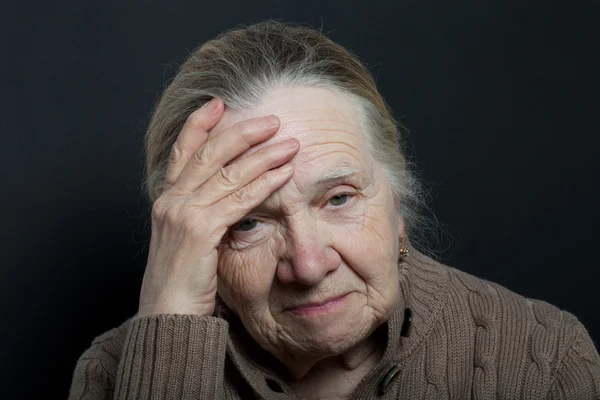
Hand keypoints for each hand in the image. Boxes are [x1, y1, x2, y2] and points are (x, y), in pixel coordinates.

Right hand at [137, 98, 298, 316]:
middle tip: (271, 120)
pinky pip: (238, 199)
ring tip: (289, 143)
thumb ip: (202, 215)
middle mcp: (171, 200)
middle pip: (209, 153)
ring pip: (227, 172)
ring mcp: (183, 213)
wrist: (166, 314)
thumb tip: (229, 198)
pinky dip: (264, 184)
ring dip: (262, 155)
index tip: (219, 103)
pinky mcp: (199, 230)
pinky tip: (284, 174)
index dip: (200, 124)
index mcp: (166, 200)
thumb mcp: (187, 241)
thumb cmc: (181, 281)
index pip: (182, 151)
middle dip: (241, 132)